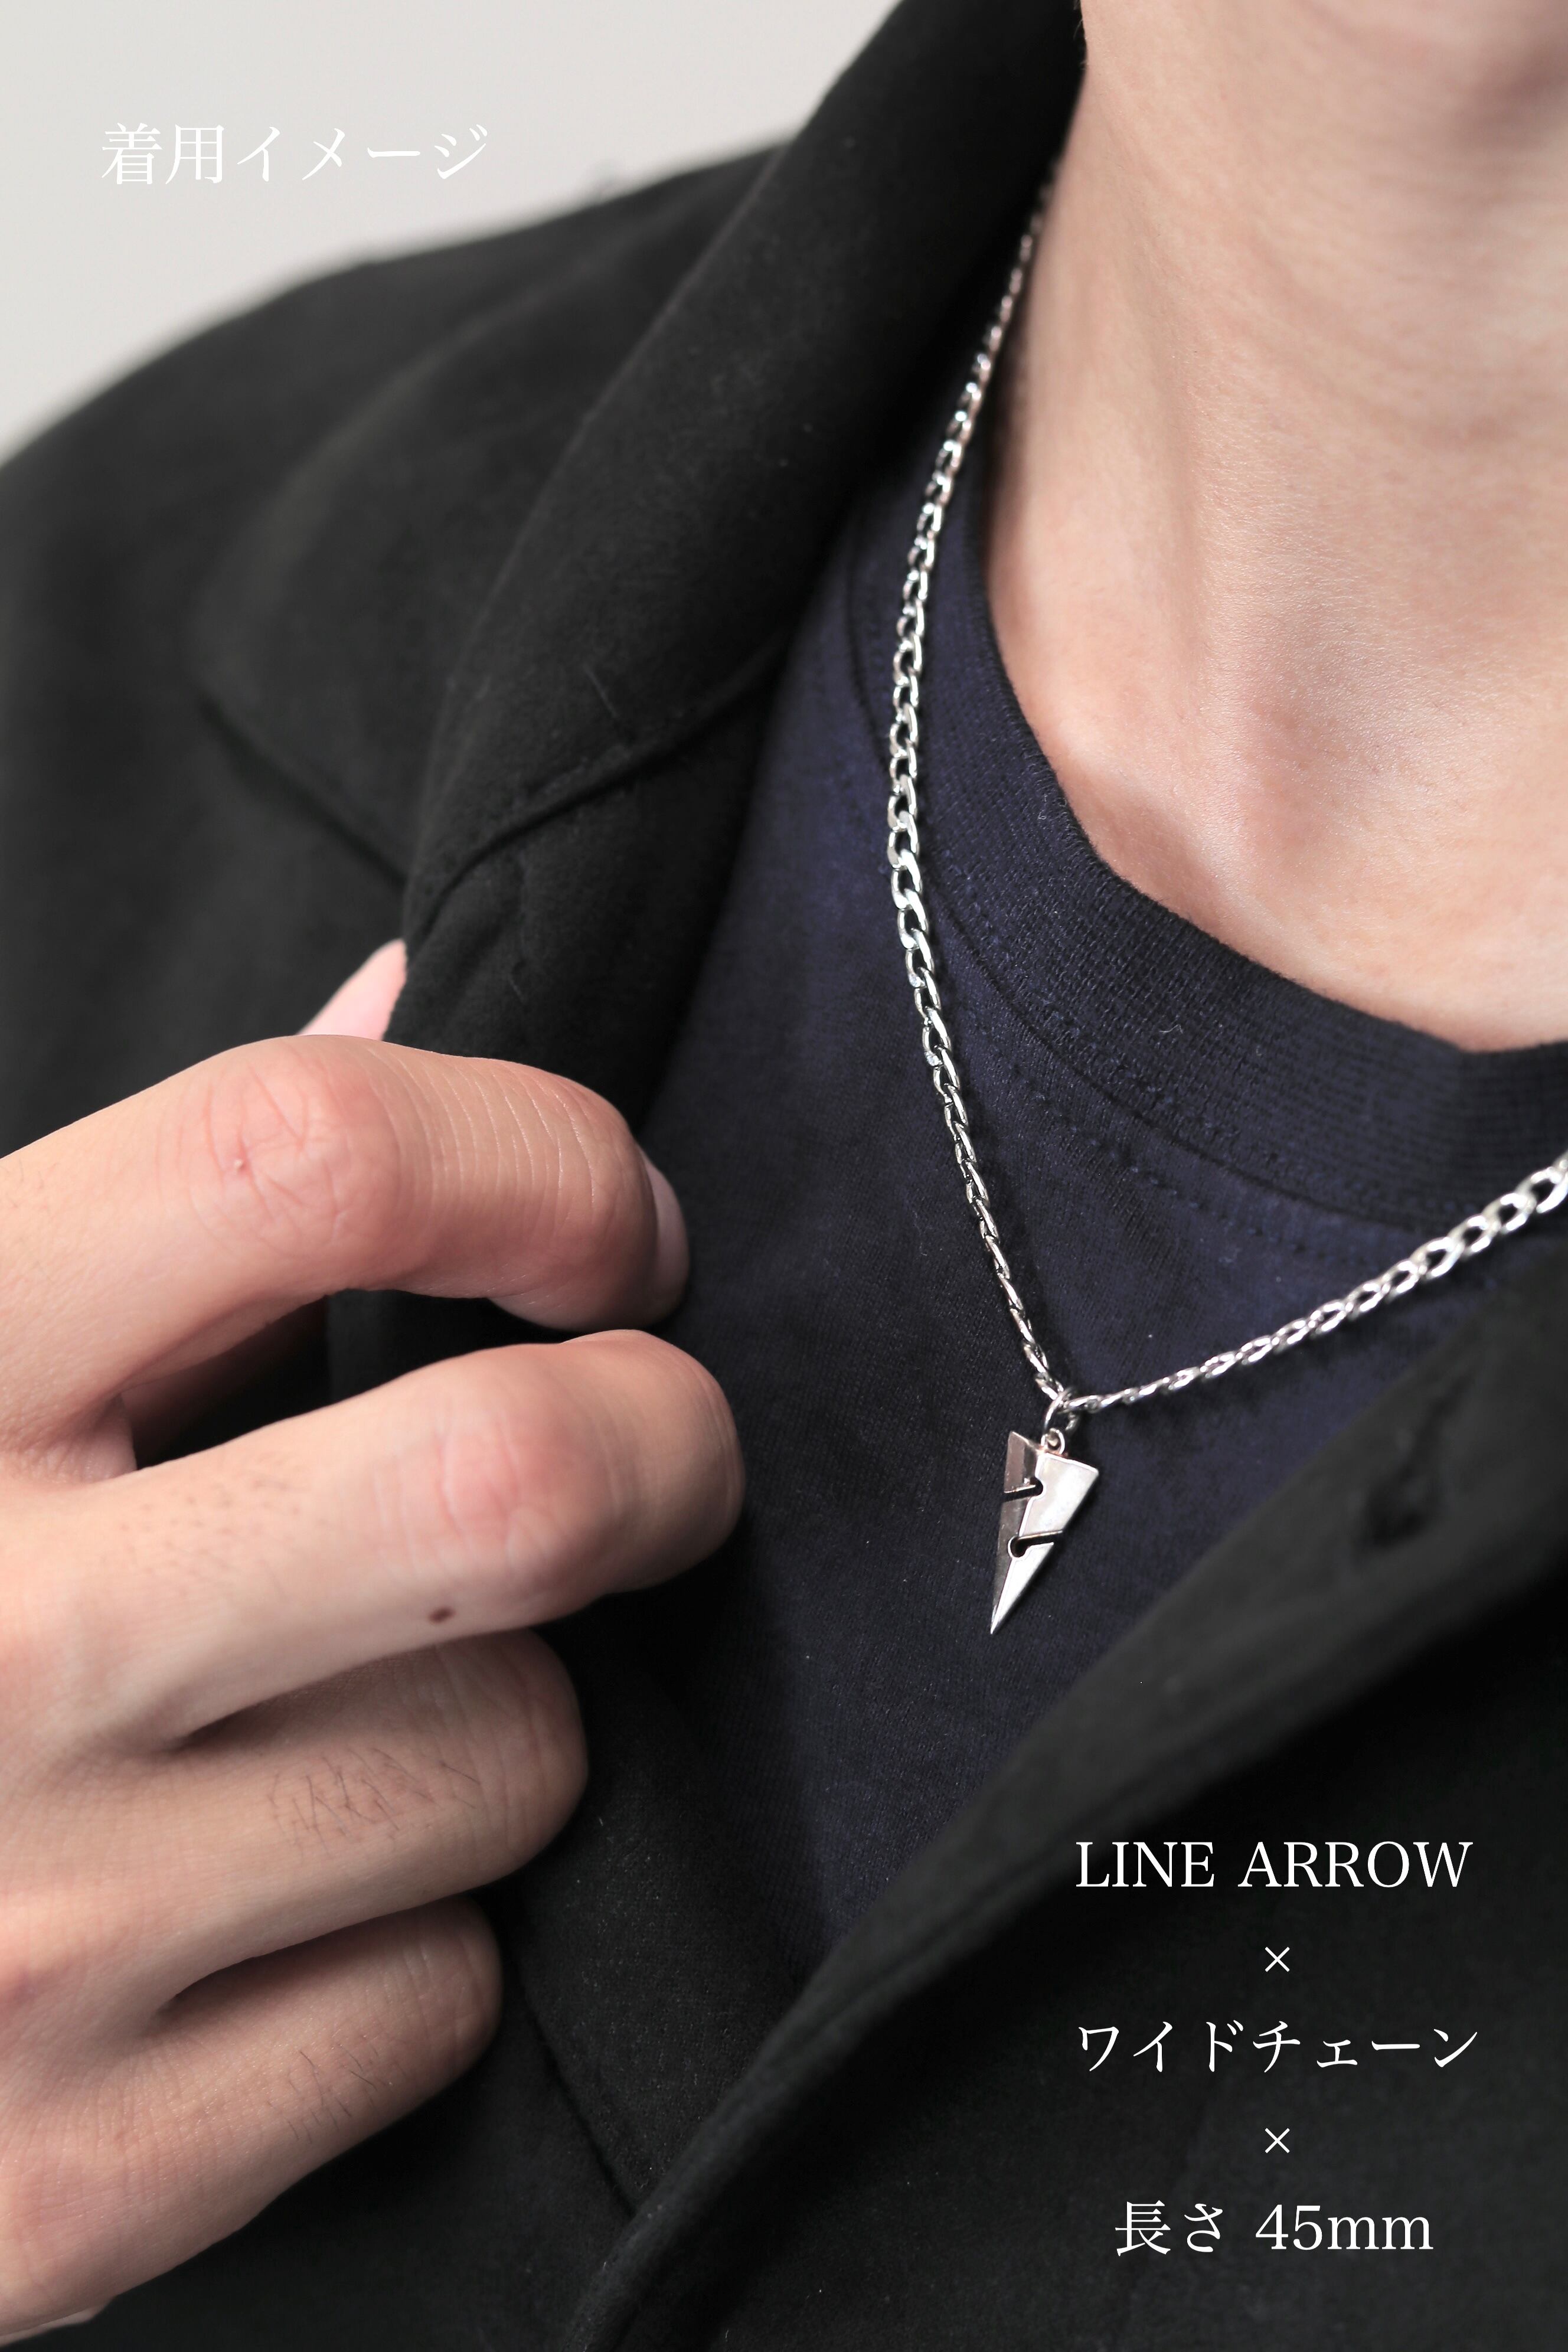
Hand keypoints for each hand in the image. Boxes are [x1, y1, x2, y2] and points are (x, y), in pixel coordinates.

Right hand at [0, 948, 740, 2338]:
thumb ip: (170, 1203)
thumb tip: (412, 997)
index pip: (308, 1155)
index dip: (538, 1162)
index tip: (605, 1237)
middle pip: (512, 1483)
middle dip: (660, 1443)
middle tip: (649, 1445)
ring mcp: (24, 1930)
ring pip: (513, 1759)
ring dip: (501, 1720)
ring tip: (352, 1713)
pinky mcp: (78, 2176)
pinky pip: (440, 2002)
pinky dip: (409, 1947)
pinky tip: (268, 1916)